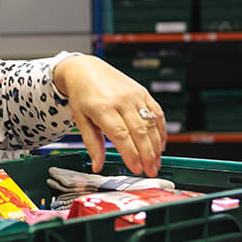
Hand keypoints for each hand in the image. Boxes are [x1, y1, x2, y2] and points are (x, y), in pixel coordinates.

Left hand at [54, 54, 165, 176]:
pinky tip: (160, 145)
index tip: (136, 169)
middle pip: (139, 131)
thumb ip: (92, 143)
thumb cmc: (82, 95)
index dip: (131, 154)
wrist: (85, 69)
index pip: (120, 135)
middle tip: (150, 171)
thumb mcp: (80, 119)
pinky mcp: (143, 92)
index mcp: (102, 107)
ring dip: (156, 146)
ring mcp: (134, 95)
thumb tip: (98, 166)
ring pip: (151, 124)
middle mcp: (120, 100)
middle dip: (147, 155)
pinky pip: (157, 113)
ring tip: (156, 163)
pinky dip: (161, 130)